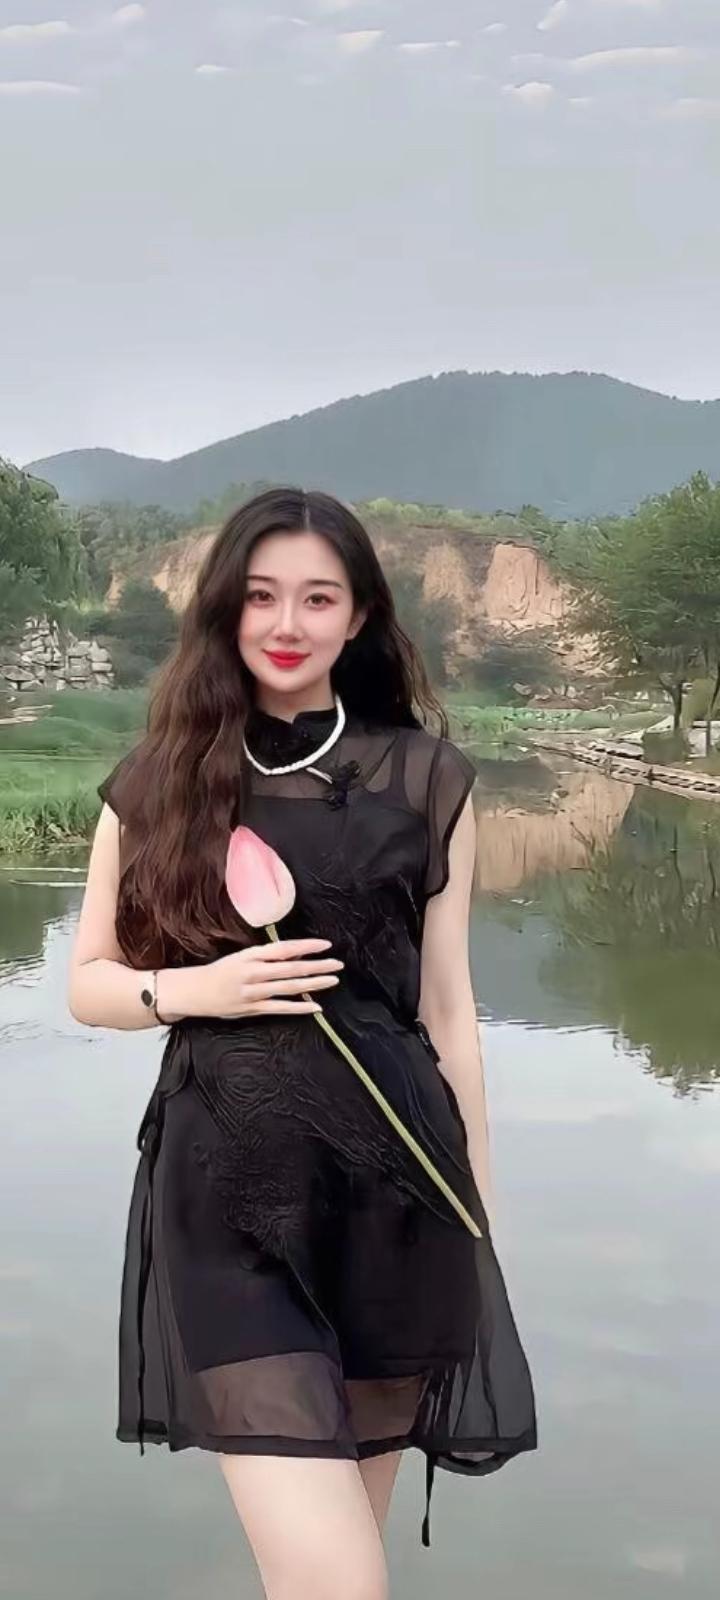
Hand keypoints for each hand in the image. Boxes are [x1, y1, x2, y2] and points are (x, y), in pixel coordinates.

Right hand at [197, 937, 343, 1019]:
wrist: (194, 991)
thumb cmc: (220, 972)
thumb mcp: (242, 957)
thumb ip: (268, 958)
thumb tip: (296, 955)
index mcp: (251, 955)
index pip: (284, 948)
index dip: (306, 946)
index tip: (326, 945)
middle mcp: (254, 972)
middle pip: (291, 968)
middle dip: (317, 966)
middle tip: (338, 964)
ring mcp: (253, 992)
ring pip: (289, 987)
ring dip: (313, 984)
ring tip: (332, 981)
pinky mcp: (252, 1009)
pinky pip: (280, 1008)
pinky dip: (299, 1008)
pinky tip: (316, 1007)